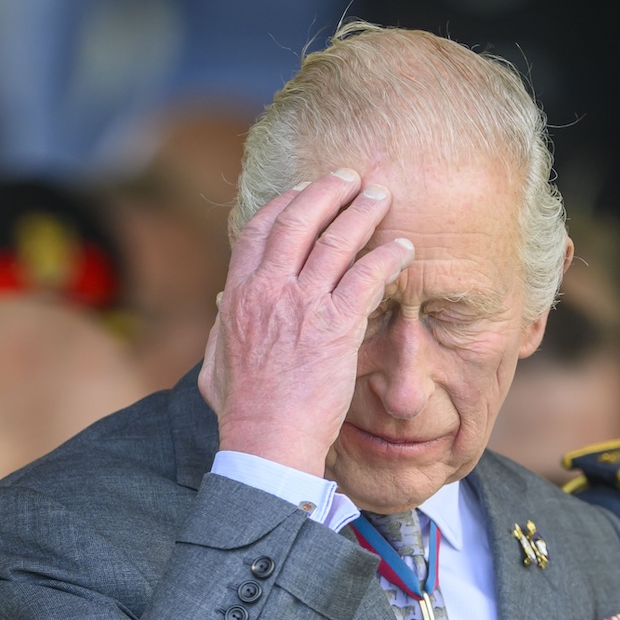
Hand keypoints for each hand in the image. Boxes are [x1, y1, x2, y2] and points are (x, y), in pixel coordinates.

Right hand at [200, 170, 413, 475]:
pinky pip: (367, 277)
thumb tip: (221, 304)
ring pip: (336, 240)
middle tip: (350, 178)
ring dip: (362, 212)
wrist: (267, 441)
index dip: (284, 204)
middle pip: (298, 219)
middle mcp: (268, 290)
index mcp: (239, 296)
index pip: (258, 230)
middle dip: (326, 191)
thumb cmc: (244, 412)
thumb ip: (220, 328)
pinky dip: (387, 257)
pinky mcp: (336, 327)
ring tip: (381, 197)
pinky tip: (403, 250)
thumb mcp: (215, 363)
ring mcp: (302, 306)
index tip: (304, 192)